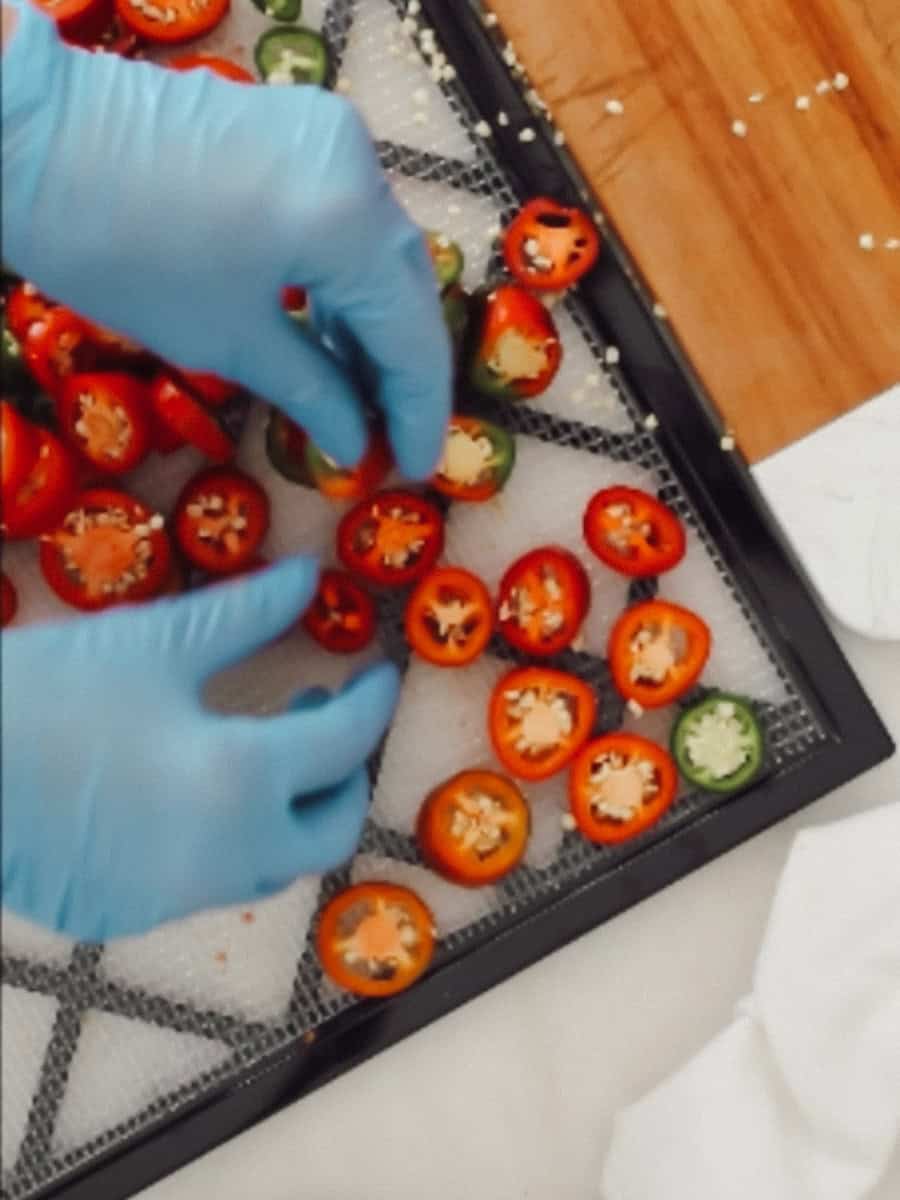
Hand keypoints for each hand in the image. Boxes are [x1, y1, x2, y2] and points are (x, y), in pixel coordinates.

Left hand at [0, 2, 450, 477]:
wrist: (31, 141)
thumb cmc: (121, 250)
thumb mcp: (227, 339)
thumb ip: (313, 393)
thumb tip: (355, 446)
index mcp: (348, 221)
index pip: (410, 334)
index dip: (420, 411)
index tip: (417, 466)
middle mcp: (360, 167)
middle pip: (406, 288)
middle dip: (401, 370)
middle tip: (393, 438)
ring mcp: (332, 139)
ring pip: (380, 252)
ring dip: (373, 327)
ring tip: (361, 399)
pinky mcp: (300, 130)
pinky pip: (347, 218)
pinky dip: (343, 280)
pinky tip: (331, 336)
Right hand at [0, 558, 399, 940]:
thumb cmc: (43, 693)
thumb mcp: (154, 642)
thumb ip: (246, 615)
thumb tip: (309, 580)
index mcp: (241, 781)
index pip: (346, 742)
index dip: (373, 700)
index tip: (379, 674)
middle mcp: (224, 856)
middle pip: (330, 829)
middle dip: (346, 773)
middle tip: (320, 713)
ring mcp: (176, 896)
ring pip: (274, 864)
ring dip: (290, 810)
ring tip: (262, 748)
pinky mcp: (130, 914)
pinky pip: (211, 883)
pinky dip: (229, 840)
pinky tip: (194, 793)